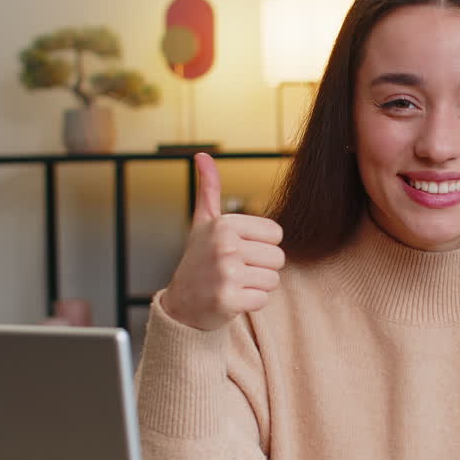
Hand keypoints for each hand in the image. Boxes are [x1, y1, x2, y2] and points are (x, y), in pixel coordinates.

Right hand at [161, 153, 285, 330]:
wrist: (181, 304)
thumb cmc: (198, 261)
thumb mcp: (203, 223)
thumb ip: (209, 189)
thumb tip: (202, 155)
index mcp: (224, 224)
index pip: (276, 234)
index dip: (262, 246)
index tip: (239, 251)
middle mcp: (225, 245)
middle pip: (278, 258)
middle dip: (262, 268)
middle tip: (236, 272)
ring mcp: (226, 273)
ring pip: (272, 279)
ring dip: (257, 286)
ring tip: (234, 284)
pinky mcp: (228, 299)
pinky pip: (263, 300)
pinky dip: (251, 303)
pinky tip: (232, 299)